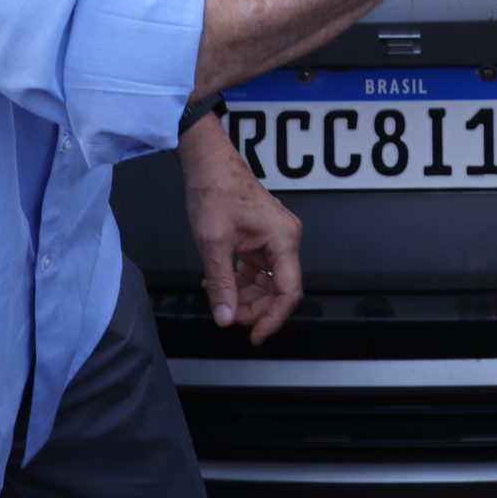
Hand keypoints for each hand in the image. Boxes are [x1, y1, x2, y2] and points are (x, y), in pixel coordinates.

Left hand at [178, 121, 302, 344]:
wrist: (207, 161)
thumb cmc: (216, 189)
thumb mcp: (214, 243)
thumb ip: (222, 284)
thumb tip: (225, 316)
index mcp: (283, 239)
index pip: (289, 292)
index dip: (273, 319)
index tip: (255, 336)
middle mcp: (284, 239)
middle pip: (277, 290)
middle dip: (251, 307)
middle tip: (225, 314)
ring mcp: (272, 238)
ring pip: (264, 282)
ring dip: (241, 295)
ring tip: (216, 296)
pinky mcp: (259, 237)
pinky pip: (255, 269)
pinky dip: (237, 280)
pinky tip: (215, 281)